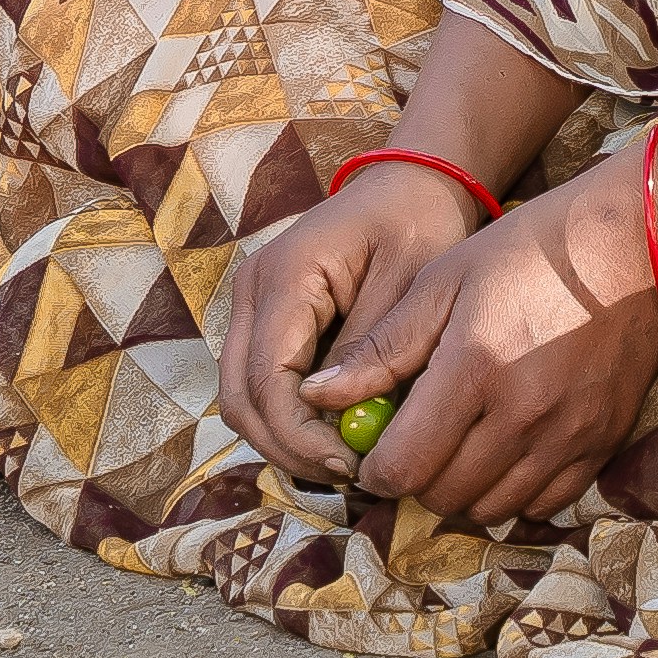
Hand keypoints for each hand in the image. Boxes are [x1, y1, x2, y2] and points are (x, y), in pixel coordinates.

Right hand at [213, 165, 484, 484]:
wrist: (409, 184)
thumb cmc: (417, 222)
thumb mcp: (409, 278)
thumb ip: (372, 345)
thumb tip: (339, 416)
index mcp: (284, 276)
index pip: (267, 379)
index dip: (300, 435)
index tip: (352, 464)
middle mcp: (252, 292)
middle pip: (240, 398)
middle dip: (288, 447)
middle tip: (349, 474)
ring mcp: (252, 307)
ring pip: (243, 398)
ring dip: (286, 438)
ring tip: (347, 459)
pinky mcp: (267, 321)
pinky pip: (262, 385)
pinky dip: (290, 419)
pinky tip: (337, 433)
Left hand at [320, 158, 657, 534]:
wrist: (631, 245)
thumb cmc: (526, 251)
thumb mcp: (442, 281)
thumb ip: (381, 348)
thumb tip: (316, 397)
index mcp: (472, 370)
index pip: (403, 467)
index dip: (375, 473)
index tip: (372, 454)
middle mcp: (522, 415)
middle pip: (444, 496)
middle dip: (415, 482)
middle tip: (413, 449)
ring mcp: (568, 435)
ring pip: (492, 508)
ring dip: (462, 492)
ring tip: (457, 451)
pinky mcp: (602, 443)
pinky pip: (544, 503)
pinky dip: (514, 493)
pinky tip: (504, 455)